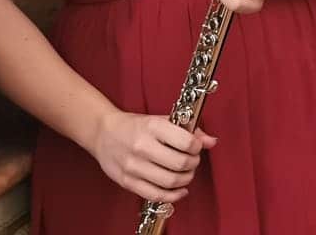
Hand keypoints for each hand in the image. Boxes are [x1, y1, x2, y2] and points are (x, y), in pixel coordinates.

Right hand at [90, 107, 216, 202]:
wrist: (104, 133)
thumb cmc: (136, 126)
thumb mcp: (162, 120)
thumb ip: (189, 130)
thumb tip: (211, 141)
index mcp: (153, 127)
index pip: (185, 142)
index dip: (197, 147)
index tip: (196, 147)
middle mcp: (142, 147)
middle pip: (179, 164)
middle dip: (193, 164)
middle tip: (193, 161)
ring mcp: (133, 166)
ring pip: (169, 182)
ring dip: (185, 180)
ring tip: (186, 173)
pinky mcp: (127, 182)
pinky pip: (155, 195)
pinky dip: (172, 196)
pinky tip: (180, 190)